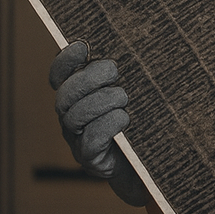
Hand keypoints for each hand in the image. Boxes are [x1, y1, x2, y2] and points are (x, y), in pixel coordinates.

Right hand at [50, 41, 147, 206]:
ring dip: (100, 101)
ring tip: (123, 96)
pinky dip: (106, 125)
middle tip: (114, 69)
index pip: (59, 75)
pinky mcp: (93, 161)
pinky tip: (123, 118)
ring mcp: (79, 141)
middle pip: (65, 94)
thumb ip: (130, 74)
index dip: (65, 60)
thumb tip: (139, 43)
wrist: (155, 169)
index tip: (83, 46)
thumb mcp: (140, 95)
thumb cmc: (148, 124)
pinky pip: (90, 141)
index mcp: (79, 98)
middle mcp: (73, 119)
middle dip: (87, 78)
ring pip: (74, 116)